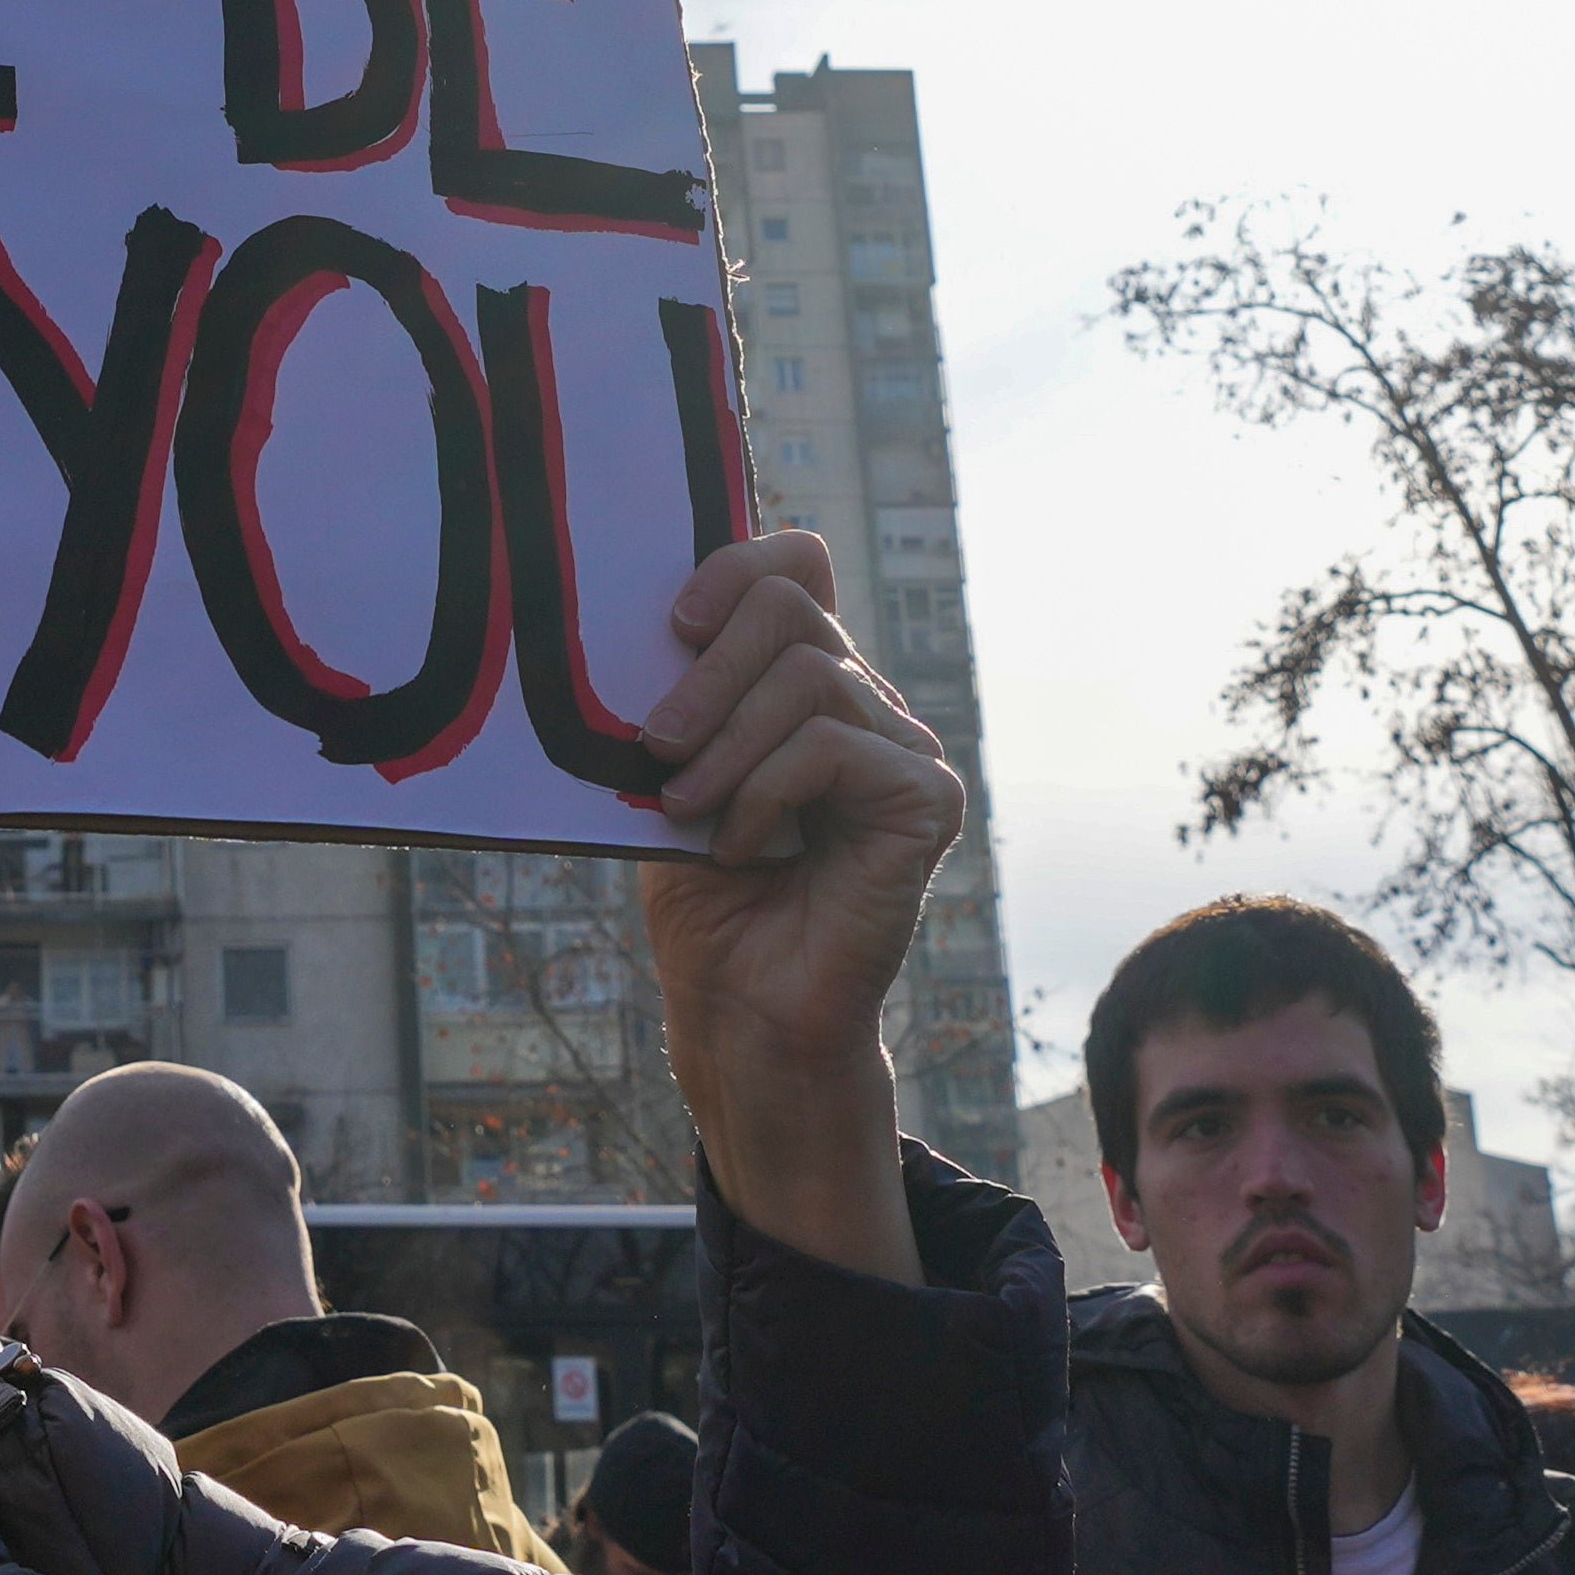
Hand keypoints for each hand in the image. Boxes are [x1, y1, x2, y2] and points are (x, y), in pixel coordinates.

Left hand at [632, 524, 962, 1284]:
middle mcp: (865, 702)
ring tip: (683, 807)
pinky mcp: (926, 800)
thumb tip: (648, 612)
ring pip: (810, 676)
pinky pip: (832, 746)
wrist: (743, 1011)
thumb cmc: (703, 900)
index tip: (672, 625)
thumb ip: (678, 694)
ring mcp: (906, 748)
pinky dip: (765, 792)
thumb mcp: (671, 773)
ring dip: (725, 742)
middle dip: (706, 670)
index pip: (798, 564)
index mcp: (806, 683)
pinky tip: (743, 847)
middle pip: (793, 606)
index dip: (736, 564)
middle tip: (655, 745)